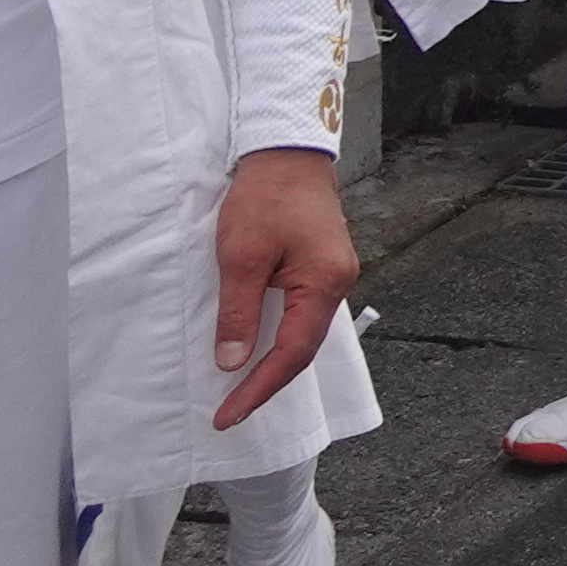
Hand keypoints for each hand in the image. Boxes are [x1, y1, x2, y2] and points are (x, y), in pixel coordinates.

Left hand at [209, 146, 358, 428]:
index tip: (228, 415)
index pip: (292, 353)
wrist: (287, 150)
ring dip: (274, 363)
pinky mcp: (321, 265)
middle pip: (304, 349)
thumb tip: (233, 363)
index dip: (259, 388)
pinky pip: (304, 315)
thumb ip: (239, 313)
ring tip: (241, 390)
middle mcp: (338, 282)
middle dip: (267, 384)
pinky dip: (281, 339)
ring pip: (305, 333)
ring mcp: (334, 273)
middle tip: (229, 413)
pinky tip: (260, 349)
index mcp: (324, 283)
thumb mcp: (241, 256)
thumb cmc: (264, 197)